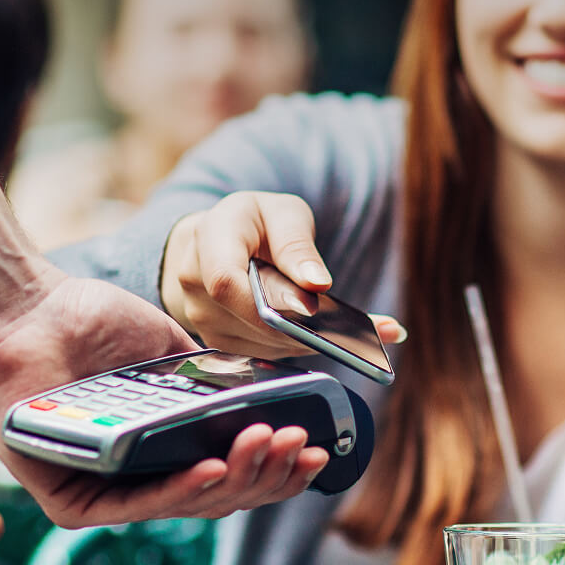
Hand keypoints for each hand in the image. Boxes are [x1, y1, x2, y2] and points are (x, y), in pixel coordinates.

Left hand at [0, 268, 330, 526]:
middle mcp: (139, 482)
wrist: (26, 310)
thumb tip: (278, 397)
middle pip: (220, 499)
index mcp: (167, 453)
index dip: (279, 471)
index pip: (232, 478)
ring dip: (237, 478)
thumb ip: (216, 382)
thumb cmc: (91, 326)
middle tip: (303, 445)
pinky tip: (215, 470)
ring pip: (187, 506)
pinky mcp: (70, 505)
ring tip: (271, 446)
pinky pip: (134, 507)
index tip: (320, 451)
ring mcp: (106, 497)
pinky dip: (180, 490)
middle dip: (269, 475)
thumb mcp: (171, 354)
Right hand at [160, 191, 405, 356]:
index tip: (313, 307)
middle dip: (309, 327)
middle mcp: (195, 283)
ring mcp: (203, 318)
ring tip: (369, 335)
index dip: (268, 302)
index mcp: (208, 238)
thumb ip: (296, 243)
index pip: (225, 281)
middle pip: (251, 320)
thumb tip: (317, 283)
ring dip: (314, 342)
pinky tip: (340, 340)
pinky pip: (266, 352)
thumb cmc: (253, 222)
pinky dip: (304, 346)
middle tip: (370, 331)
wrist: (215, 242)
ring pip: (263, 343)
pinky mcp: (220, 342)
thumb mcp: (281, 213)